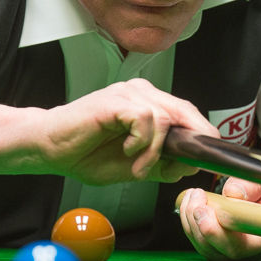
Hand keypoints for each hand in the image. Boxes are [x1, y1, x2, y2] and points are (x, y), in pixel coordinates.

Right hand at [40, 79, 214, 184]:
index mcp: (149, 104)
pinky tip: (127, 151)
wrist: (50, 149)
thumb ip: (163, 164)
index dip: (202, 134)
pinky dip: (141, 142)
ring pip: (165, 118)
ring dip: (154, 151)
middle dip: (189, 142)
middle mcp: (141, 93)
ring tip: (137, 167)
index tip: (209, 157)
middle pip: (185, 111)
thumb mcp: (136, 167)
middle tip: (180, 165)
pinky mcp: (115, 100)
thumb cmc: (87, 153)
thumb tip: (192, 165)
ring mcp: (128, 93)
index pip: (189, 113)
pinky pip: (145, 118)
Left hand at [179, 178, 260, 260]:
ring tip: (194, 194)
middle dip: (199, 224)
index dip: (217, 233)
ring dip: (190, 219)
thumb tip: (232, 193)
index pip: (239, 247)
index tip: (207, 209)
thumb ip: (252, 185)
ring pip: (202, 245)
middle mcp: (245, 252)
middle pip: (215, 251)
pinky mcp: (215, 247)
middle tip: (197, 197)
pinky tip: (191, 200)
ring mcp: (228, 252)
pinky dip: (188, 219)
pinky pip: (195, 239)